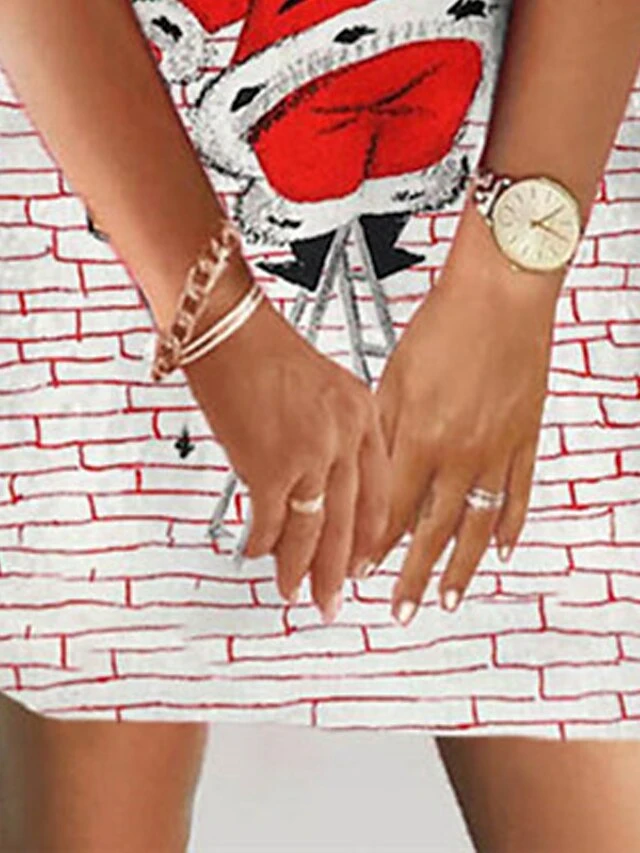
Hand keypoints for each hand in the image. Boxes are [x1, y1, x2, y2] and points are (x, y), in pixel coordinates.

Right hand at [180, 256, 391, 623]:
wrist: (228, 325)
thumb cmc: (264, 349)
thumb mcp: (322, 386)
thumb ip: (332, 432)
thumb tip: (318, 482)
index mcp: (363, 414)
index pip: (379, 490)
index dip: (371, 533)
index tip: (366, 560)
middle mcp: (345, 436)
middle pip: (350, 520)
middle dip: (340, 569)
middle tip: (334, 599)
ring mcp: (312, 454)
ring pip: (313, 529)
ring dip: (300, 567)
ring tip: (294, 593)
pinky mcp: (271, 465)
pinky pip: (270, 521)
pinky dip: (262, 543)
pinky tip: (257, 553)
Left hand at [369, 202, 563, 625]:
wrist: (501, 294)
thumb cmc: (443, 325)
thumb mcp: (393, 377)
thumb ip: (382, 431)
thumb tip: (366, 472)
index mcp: (420, 438)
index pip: (391, 510)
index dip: (374, 546)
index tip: (360, 570)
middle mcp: (459, 455)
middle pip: (432, 531)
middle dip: (413, 576)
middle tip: (402, 611)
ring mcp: (498, 452)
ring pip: (477, 526)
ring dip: (460, 567)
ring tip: (449, 598)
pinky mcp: (526, 440)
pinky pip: (519, 496)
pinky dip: (510, 527)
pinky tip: (500, 550)